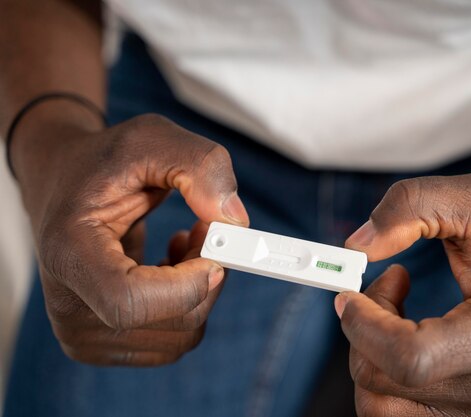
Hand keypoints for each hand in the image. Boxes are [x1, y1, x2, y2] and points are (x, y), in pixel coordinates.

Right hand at [13, 111, 248, 365]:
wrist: (62, 184)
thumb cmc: (104, 162)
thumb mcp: (153, 138)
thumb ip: (201, 167)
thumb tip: (234, 221)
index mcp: (69, 253)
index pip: (131, 303)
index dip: (188, 285)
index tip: (214, 245)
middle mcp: (68, 304)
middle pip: (172, 321)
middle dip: (207, 274)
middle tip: (205, 230)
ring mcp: (82, 333)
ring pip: (182, 334)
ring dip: (201, 287)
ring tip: (185, 243)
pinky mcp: (102, 344)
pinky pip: (174, 340)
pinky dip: (189, 304)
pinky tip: (172, 267)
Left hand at [337, 174, 470, 415]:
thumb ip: (410, 206)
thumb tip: (357, 246)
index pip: (409, 359)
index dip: (364, 324)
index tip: (351, 292)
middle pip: (379, 379)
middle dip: (363, 325)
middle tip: (392, 280)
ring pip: (376, 403)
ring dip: (368, 351)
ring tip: (398, 311)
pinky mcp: (466, 415)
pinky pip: (392, 410)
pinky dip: (381, 372)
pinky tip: (403, 338)